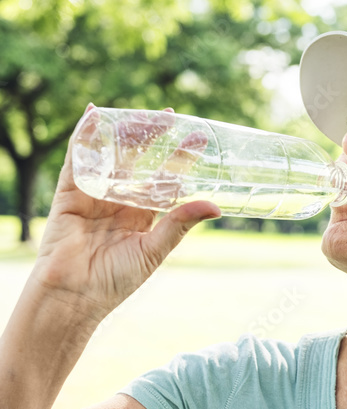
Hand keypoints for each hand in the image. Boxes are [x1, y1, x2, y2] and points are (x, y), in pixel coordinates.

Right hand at [33, 104, 221, 317]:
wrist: (74, 295)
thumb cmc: (115, 281)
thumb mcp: (153, 250)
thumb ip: (179, 224)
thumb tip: (215, 205)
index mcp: (142, 216)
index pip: (165, 179)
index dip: (180, 158)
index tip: (198, 138)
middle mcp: (119, 202)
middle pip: (138, 161)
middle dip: (152, 137)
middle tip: (168, 115)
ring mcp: (94, 195)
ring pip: (111, 156)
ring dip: (124, 132)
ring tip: (141, 113)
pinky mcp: (69, 194)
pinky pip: (77, 159)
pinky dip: (84, 137)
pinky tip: (95, 115)